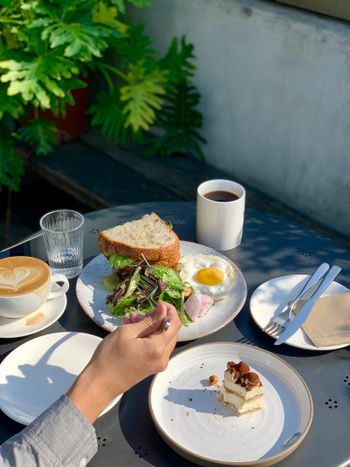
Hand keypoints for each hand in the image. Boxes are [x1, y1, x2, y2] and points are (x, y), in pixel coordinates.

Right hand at [66, 302, 180, 422]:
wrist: (99, 384)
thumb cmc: (109, 356)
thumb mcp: (127, 332)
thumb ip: (149, 320)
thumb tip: (164, 309)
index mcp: (158, 348)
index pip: (175, 324)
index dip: (170, 311)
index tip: (159, 303)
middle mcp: (163, 357)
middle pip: (170, 331)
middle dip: (158, 318)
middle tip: (138, 314)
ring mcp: (158, 364)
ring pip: (163, 338)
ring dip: (151, 327)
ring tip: (131, 321)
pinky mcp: (152, 367)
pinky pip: (156, 347)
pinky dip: (148, 336)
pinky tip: (132, 331)